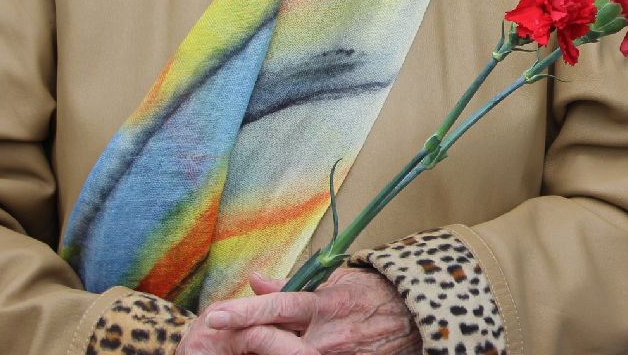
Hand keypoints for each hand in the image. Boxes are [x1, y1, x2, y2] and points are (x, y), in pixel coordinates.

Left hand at [179, 270, 418, 354]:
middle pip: (273, 344)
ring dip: (272, 348)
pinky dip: (295, 353)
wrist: (413, 318)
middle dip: (251, 340)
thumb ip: (293, 284)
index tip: (214, 316)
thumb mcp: (336, 281)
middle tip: (234, 334)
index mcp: (326, 305)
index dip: (244, 311)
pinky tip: (296, 345)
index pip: (278, 306)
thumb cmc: (373, 294)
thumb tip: (256, 281)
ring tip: (268, 340)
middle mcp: (327, 336)